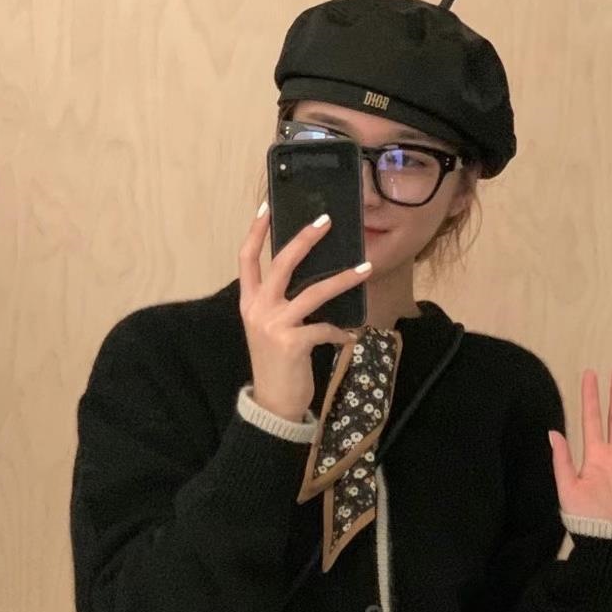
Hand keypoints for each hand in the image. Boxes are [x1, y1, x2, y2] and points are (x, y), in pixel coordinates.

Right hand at [239, 204, 368, 421]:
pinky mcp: (292, 343)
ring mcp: (274, 325)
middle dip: (304, 239)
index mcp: (249, 302)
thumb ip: (281, 303)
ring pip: (313, 292)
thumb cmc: (277, 364)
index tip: (267, 207)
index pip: (246, 258)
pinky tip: (349, 337)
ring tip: (364, 269)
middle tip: (326, 221)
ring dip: (342, 279)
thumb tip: (312, 277)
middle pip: (281, 263)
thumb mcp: (270, 328)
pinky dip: (340, 331)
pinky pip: (325, 328)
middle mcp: (257, 309)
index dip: (256, 232)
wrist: (273, 403)